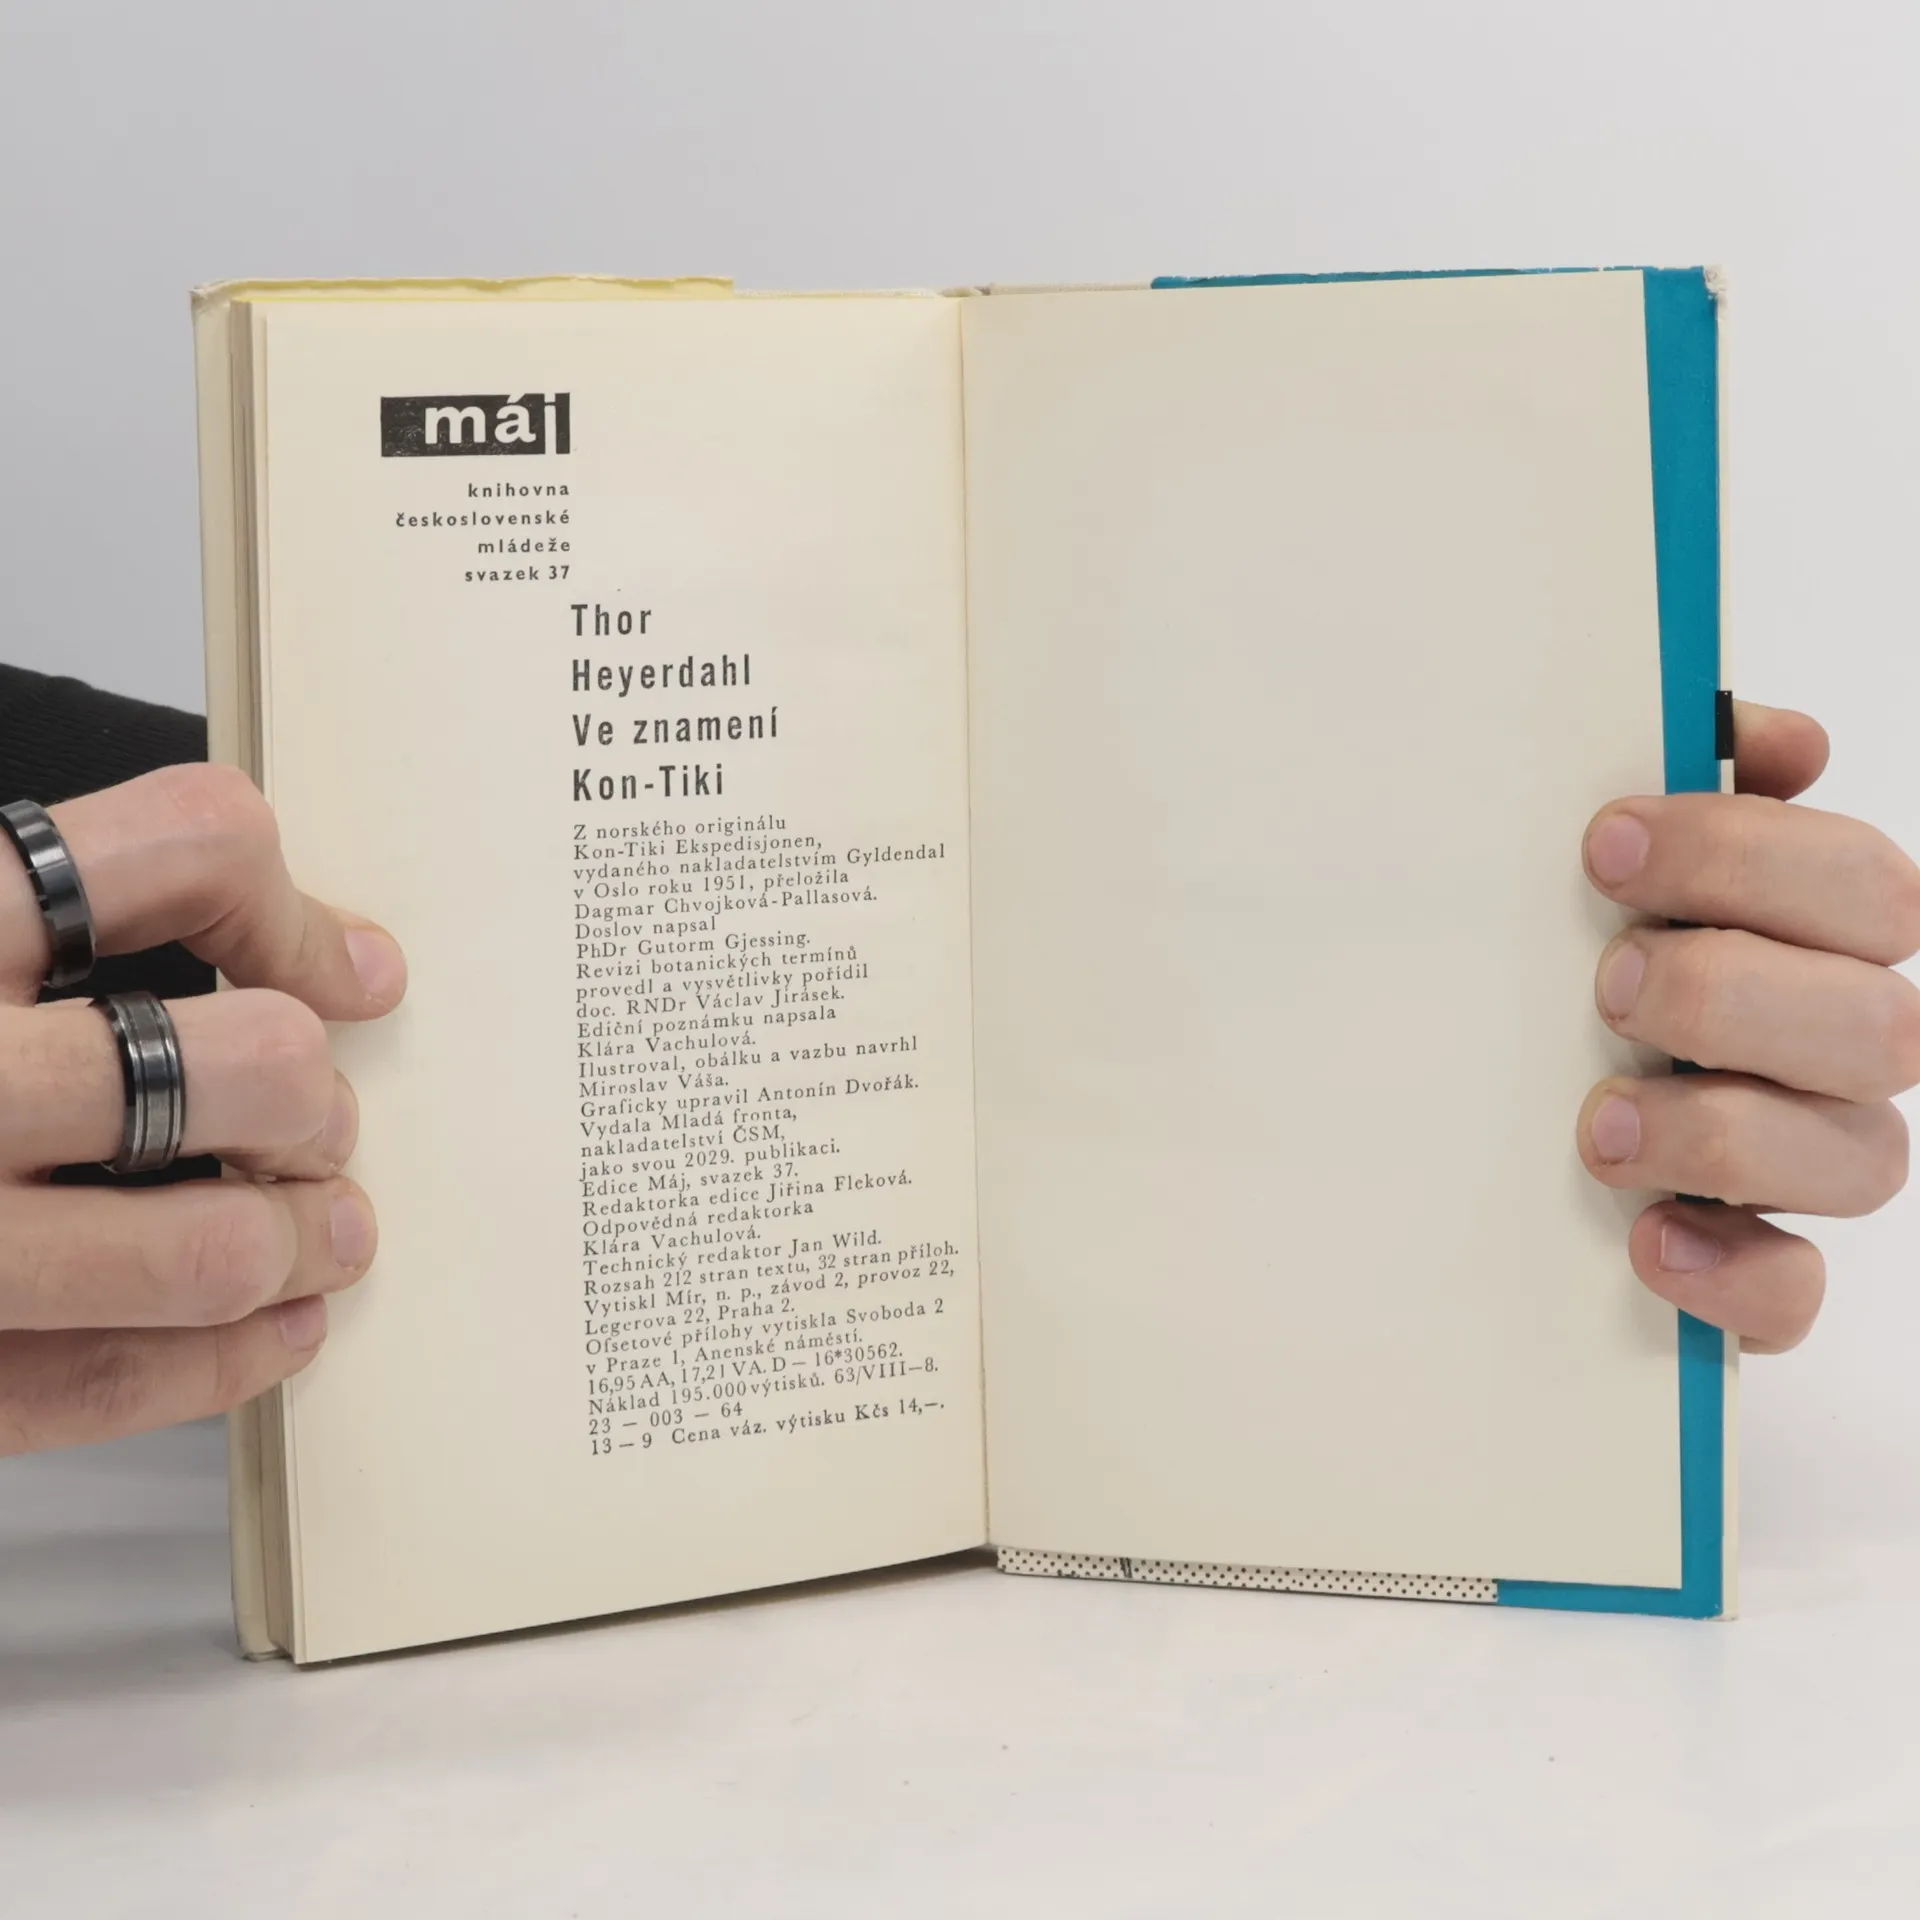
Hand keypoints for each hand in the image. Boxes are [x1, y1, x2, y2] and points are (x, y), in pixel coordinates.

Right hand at [0, 765, 404, 1452]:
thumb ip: (49, 912)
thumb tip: (325, 963)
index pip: (191, 848)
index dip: (296, 912)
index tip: (347, 974)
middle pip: (250, 1060)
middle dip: (313, 1100)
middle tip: (312, 1122)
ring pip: (204, 1245)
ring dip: (300, 1241)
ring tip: (317, 1235)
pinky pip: (104, 1385)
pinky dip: (226, 1362)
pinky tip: (271, 1332)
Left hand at [1579, 702, 1919, 1351]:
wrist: (1510, 1095)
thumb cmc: (1588, 946)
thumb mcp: (1619, 861)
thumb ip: (1687, 783)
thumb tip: (1751, 731)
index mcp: (1825, 936)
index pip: (1863, 885)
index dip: (1748, 857)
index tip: (1604, 846)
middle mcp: (1843, 1049)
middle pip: (1881, 1026)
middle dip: (1735, 996)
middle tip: (1611, 985)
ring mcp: (1813, 1161)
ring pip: (1865, 1161)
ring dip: (1725, 1134)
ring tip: (1603, 1120)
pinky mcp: (1762, 1268)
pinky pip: (1796, 1296)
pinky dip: (1735, 1274)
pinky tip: (1650, 1238)